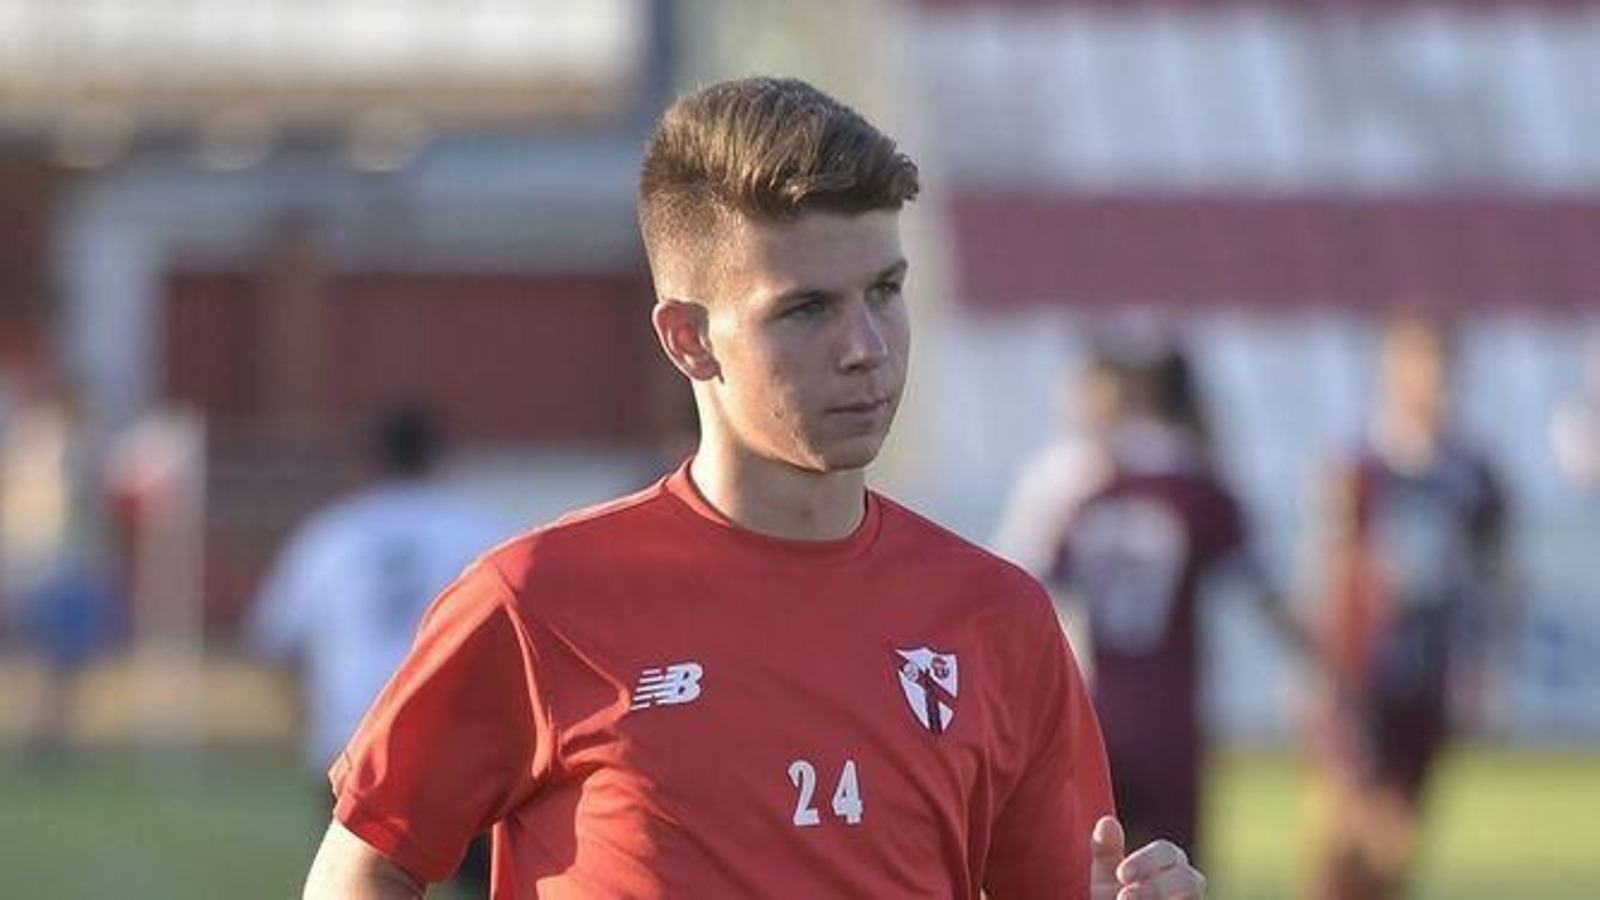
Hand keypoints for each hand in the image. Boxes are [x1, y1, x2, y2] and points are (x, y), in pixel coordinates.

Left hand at [1090, 816, 1205, 898]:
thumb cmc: (1112, 899)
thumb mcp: (1104, 877)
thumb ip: (1105, 850)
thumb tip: (1107, 821)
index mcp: (1168, 863)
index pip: (1167, 852)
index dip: (1146, 861)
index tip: (1121, 875)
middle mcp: (1187, 885)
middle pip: (1190, 880)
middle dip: (1157, 888)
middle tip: (1124, 897)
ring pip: (1192, 898)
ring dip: (1160, 899)